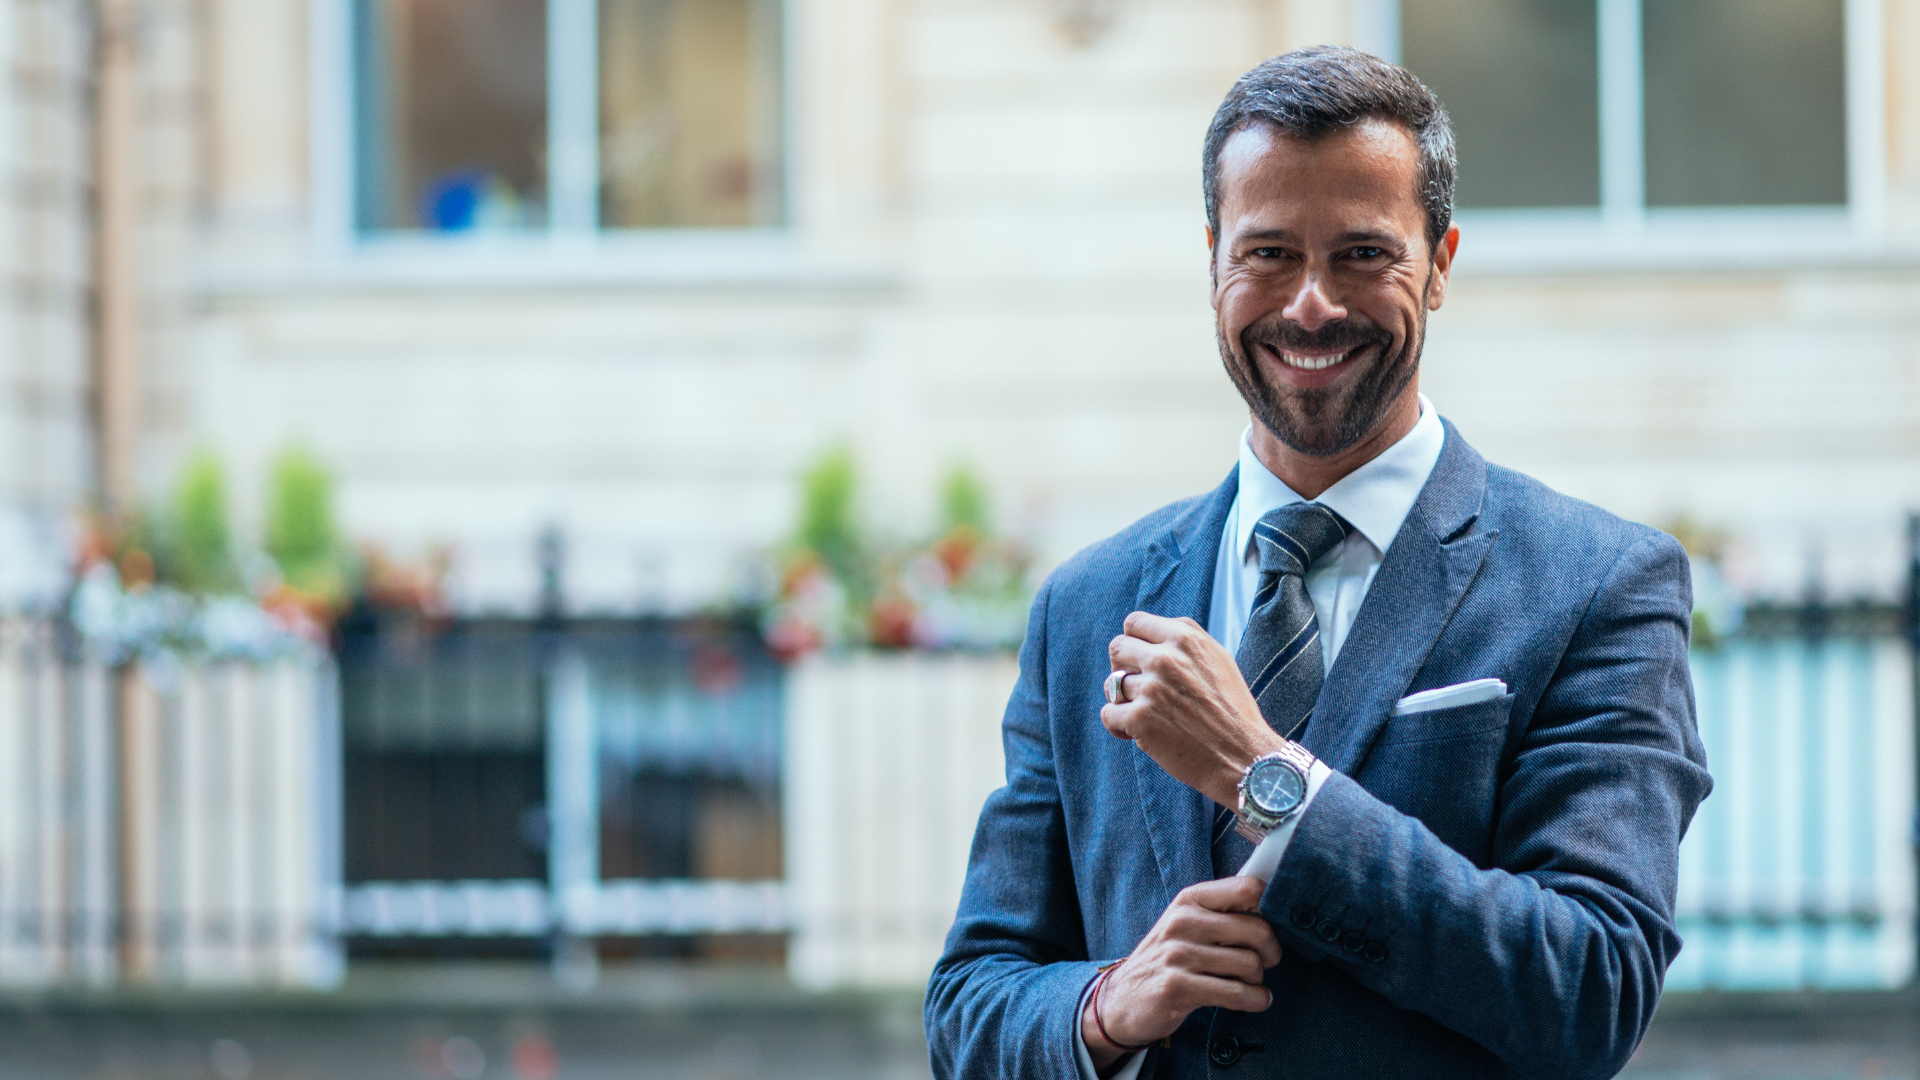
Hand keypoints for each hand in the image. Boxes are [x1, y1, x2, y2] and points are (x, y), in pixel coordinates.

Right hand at [1081, 876, 1279, 1069]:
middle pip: (1257, 929)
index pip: (1248, 888)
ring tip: (1250, 984)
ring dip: (1259, 980)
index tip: (1271, 926)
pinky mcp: (1178, 987)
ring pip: (1250, 964)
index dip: (1270, 908)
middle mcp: (1183, 922)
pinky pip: (1236, 993)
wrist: (1122, 998)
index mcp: (1190, 900)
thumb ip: (1223, 913)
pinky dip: (1256, 1000)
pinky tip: (1255, 1000)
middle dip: (1272, 951)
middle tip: (1267, 962)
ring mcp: (1178, 955)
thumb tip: (1273, 910)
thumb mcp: (1187, 925)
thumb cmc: (1166, 960)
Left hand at [1103, 611, 1283, 806]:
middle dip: (1122, 667)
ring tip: (1149, 717)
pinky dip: (1118, 726)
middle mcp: (1166, 658)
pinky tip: (1137, 734)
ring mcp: (1151, 688)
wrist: (1244, 757)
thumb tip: (1150, 635)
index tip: (1138, 660)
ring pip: (1113, 685)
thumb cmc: (1233, 712)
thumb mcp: (1218, 660)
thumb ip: (1185, 641)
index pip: (1134, 622)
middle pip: (1117, 648)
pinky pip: (1108, 713)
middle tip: (1138, 689)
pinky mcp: (1140, 719)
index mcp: (1185, 638)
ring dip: (1126, 702)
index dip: (1133, 642)